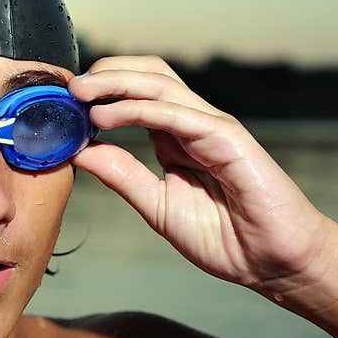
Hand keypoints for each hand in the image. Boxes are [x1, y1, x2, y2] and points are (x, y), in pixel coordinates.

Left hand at [69, 56, 337, 313]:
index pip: (136, 95)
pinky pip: (176, 113)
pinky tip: (107, 116)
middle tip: (67, 88)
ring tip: (79, 93)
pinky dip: (138, 109)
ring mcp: (211, 126)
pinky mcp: (227, 137)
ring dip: (115, 82)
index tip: (63, 104)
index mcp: (176, 138)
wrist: (274, 262)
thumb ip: (123, 177)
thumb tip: (81, 153)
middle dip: (105, 74)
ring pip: (159, 83)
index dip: (100, 92)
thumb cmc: (225, 238)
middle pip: (147, 75)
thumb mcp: (158, 206)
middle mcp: (193, 124)